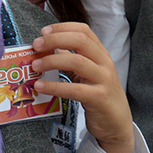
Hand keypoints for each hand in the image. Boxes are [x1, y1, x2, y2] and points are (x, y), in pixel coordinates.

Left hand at [31, 21, 134, 152]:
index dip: (62, 27)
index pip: (84, 30)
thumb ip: (70, 59)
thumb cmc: (99, 96)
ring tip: (35, 66)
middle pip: (80, 41)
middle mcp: (105, 64)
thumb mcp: (86, 73)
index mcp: (101, 54)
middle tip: (36, 46)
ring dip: (51, 61)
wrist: (117, 125)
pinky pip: (74, 89)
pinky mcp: (99, 98)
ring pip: (77, 62)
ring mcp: (104, 80)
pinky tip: (40, 86)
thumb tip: (47, 47)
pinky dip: (54, 87)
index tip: (44, 32)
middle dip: (54, 39)